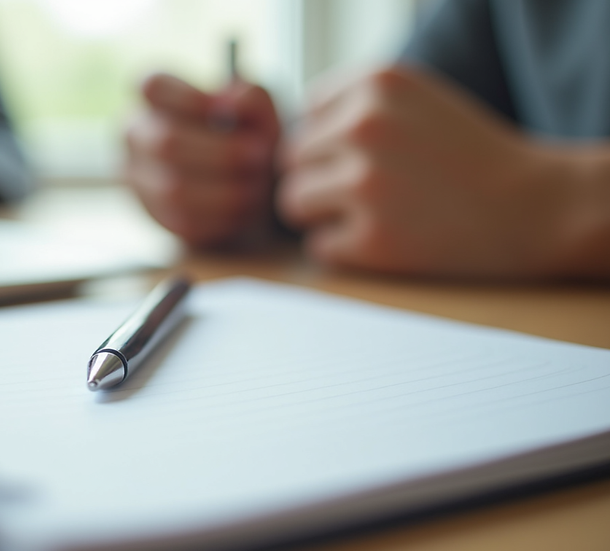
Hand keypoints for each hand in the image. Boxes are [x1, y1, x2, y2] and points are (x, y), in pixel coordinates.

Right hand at [125, 73, 280, 247]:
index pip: (152, 86)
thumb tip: (232, 103)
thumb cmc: (247, 137)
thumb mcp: (258, 111)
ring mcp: (137, 176)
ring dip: (225, 191)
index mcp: (156, 96)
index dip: (190, 99)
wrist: (248, 183)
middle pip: (166, 142)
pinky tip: (241, 210)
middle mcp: (136, 133)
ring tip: (256, 188)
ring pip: (173, 189)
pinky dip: (219, 218)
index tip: (225, 110)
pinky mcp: (152, 213)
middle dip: (222, 153)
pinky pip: (181, 220)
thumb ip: (251, 99)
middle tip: (259, 156)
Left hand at [280, 65, 604, 278]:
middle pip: (290, 158)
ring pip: (291, 201)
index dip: (330, 140)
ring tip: (371, 214)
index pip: (305, 113)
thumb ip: (351, 105)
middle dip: (320, 176)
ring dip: (321, 213)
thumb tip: (280, 139)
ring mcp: (368, 185)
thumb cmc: (468, 155)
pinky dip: (342, 249)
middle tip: (368, 191)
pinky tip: (385, 239)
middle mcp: (367, 127)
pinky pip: (318, 246)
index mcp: (377, 84)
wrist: (535, 207)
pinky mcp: (374, 241)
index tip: (368, 154)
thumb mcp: (415, 99)